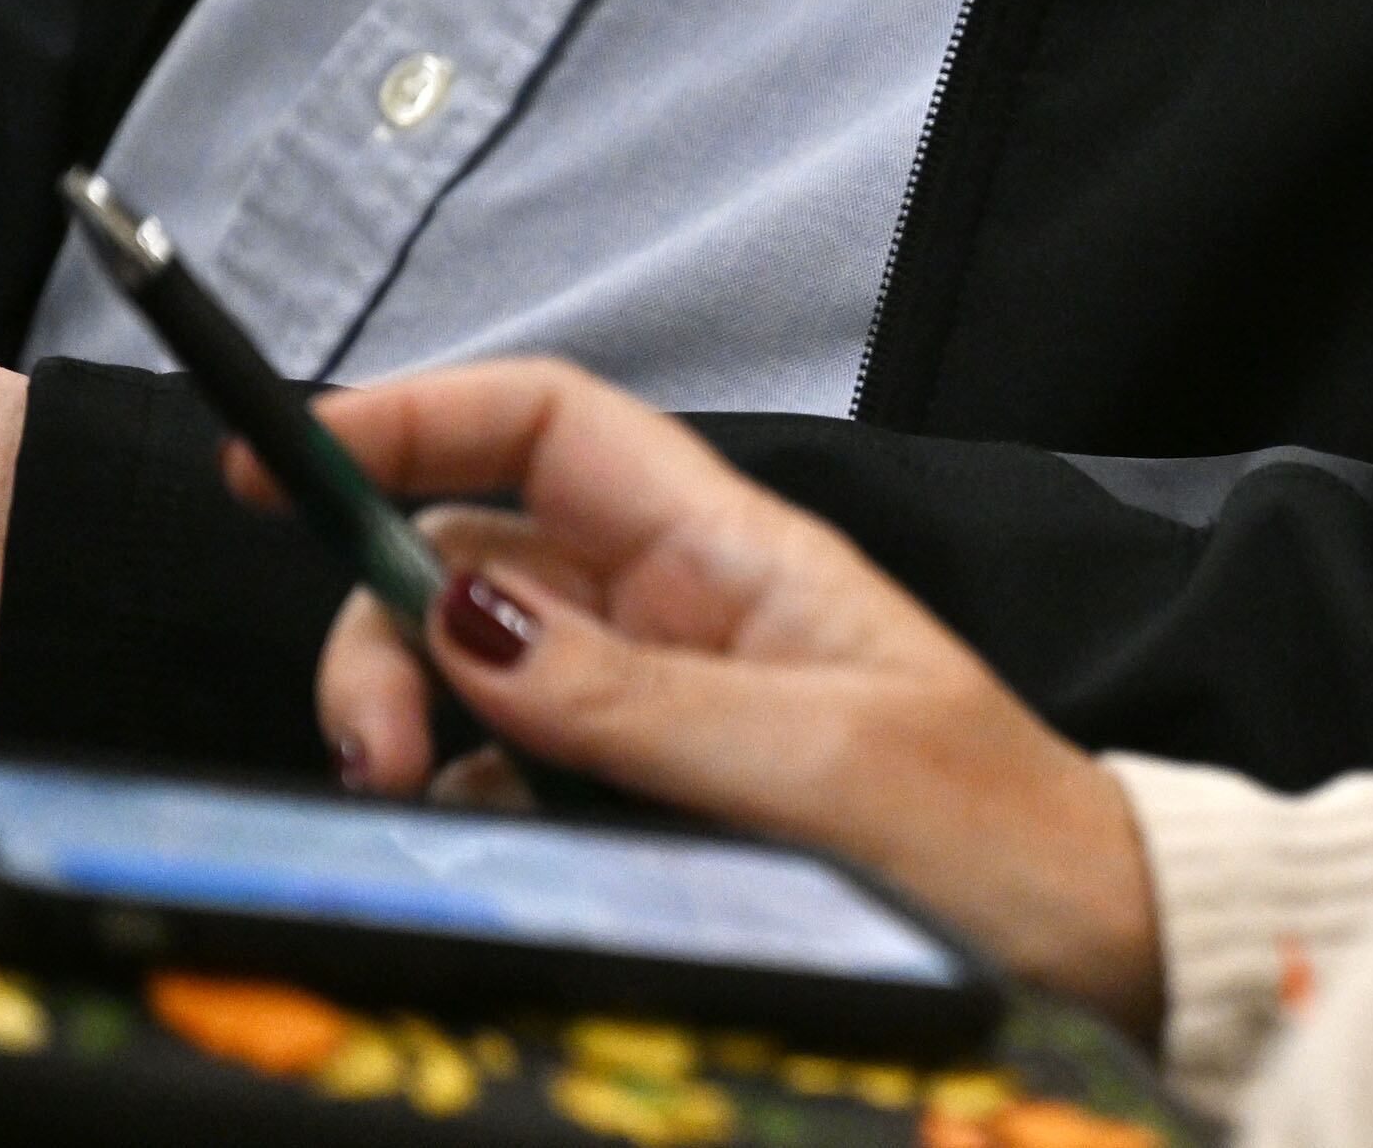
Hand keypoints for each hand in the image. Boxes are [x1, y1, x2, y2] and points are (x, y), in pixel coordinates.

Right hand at [268, 360, 1165, 1037]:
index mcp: (734, 554)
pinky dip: (466, 801)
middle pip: (472, 554)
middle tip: (376, 745)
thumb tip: (451, 616)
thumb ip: (626, 700)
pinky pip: (514, 773)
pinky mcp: (650, 803)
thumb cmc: (995, 839)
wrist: (1091, 954)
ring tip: (421, 803)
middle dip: (383, 621)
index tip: (281, 461)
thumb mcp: (809, 765)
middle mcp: (681, 612)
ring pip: (475, 666)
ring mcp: (660, 708)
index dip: (414, 418)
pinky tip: (481, 847)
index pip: (547, 426)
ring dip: (412, 718)